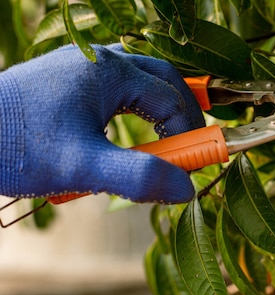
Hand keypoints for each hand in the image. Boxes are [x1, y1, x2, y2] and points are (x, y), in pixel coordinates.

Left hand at [0, 44, 204, 202]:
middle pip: (161, 80)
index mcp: (109, 72)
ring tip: (162, 145)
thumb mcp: (82, 166)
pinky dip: (129, 114)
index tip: (193, 168)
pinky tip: (120, 139)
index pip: (171, 99)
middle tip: (191, 146)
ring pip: (137, 85)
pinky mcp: (63, 82)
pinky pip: (112, 92)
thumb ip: (139, 177)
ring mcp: (78, 68)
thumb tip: (186, 190)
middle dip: (182, 113)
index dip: (190, 136)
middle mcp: (97, 61)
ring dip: (156, 113)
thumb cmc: (14, 145)